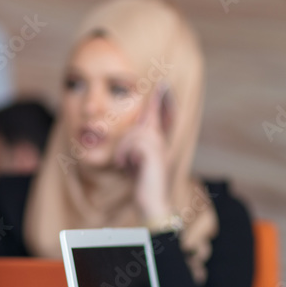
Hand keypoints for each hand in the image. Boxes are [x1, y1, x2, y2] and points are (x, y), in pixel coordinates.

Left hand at [115, 85, 171, 220]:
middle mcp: (160, 141)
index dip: (159, 99)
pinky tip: (131, 168)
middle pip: (137, 126)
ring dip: (123, 153)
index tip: (162, 84)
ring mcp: (157, 146)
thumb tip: (125, 142)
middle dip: (126, 145)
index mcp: (158, 141)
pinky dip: (126, 157)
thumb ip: (133, 148)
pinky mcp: (152, 152)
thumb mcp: (136, 162)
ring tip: (128, 168)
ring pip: (131, 135)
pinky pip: (131, 144)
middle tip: (128, 165)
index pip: (155, 116)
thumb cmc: (143, 185)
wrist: (153, 202)